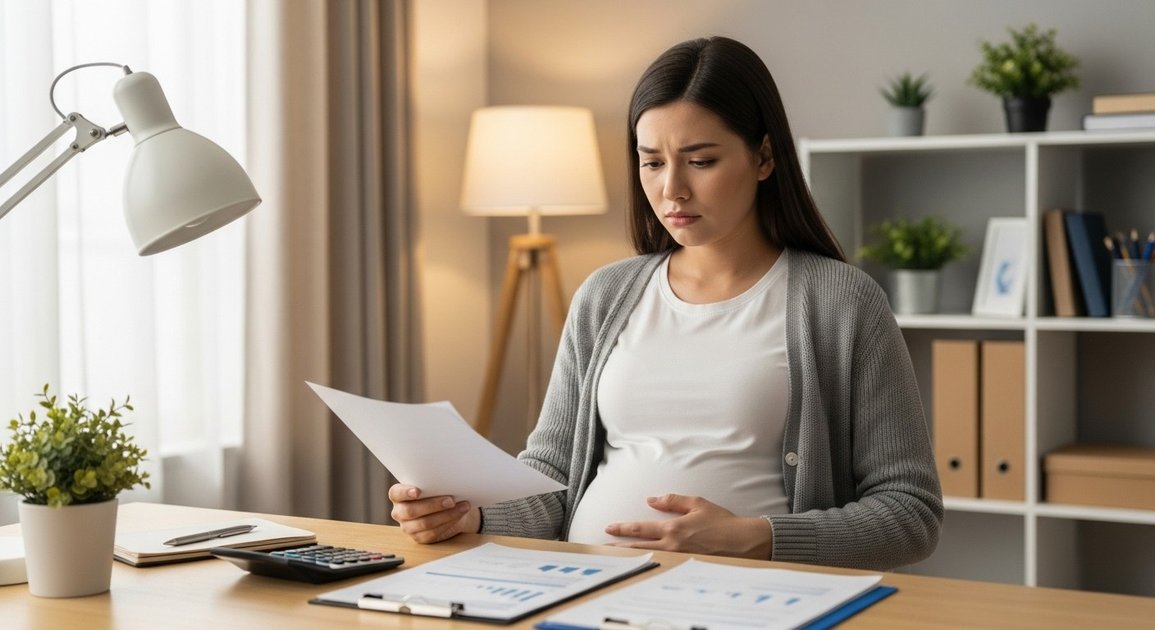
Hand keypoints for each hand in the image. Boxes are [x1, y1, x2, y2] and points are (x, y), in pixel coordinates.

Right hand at [388, 483, 479, 543]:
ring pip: (424, 523)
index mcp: (398, 495)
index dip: (405, 492)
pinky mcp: (419, 537)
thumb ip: (433, 481)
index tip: (418, 491)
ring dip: (446, 515)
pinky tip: (458, 515)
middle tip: (451, 500)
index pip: (396, 493)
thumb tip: (448, 478)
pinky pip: (433, 533)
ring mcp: (408, 527)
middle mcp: (399, 512)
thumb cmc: (437, 491)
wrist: (448, 508)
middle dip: (433, 505)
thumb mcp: (434, 484)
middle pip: (411, 511)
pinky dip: (448, 523)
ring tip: (462, 507)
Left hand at [603, 494, 772, 559]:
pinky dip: (650, 563)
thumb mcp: (697, 503)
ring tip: (616, 556)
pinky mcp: (686, 567)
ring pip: (649, 557)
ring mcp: (679, 559)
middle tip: (604, 546)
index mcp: (673, 528)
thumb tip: (651, 500)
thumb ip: (672, 501)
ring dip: (631, 556)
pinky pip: (663, 564)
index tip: (609, 528)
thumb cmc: (722, 522)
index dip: (623, 528)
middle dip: (620, 546)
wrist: (743, 542)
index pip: (641, 528)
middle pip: (639, 546)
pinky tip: (642, 563)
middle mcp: (673, 545)